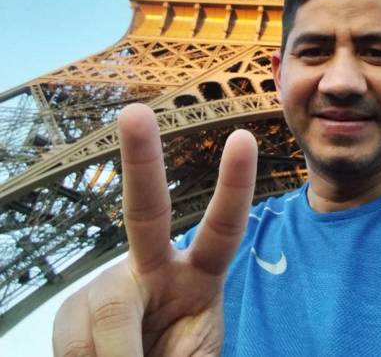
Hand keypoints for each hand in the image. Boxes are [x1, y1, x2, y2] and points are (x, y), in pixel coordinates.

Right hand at [52, 103, 257, 355]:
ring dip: (117, 356)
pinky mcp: (72, 312)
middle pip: (146, 210)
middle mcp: (154, 268)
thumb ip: (189, 352)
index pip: (222, 228)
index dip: (233, 186)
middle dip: (141, 159)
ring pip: (107, 309)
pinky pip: (74, 340)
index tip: (242, 139)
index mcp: (199, 278)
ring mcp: (109, 286)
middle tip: (134, 113)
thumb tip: (140, 353)